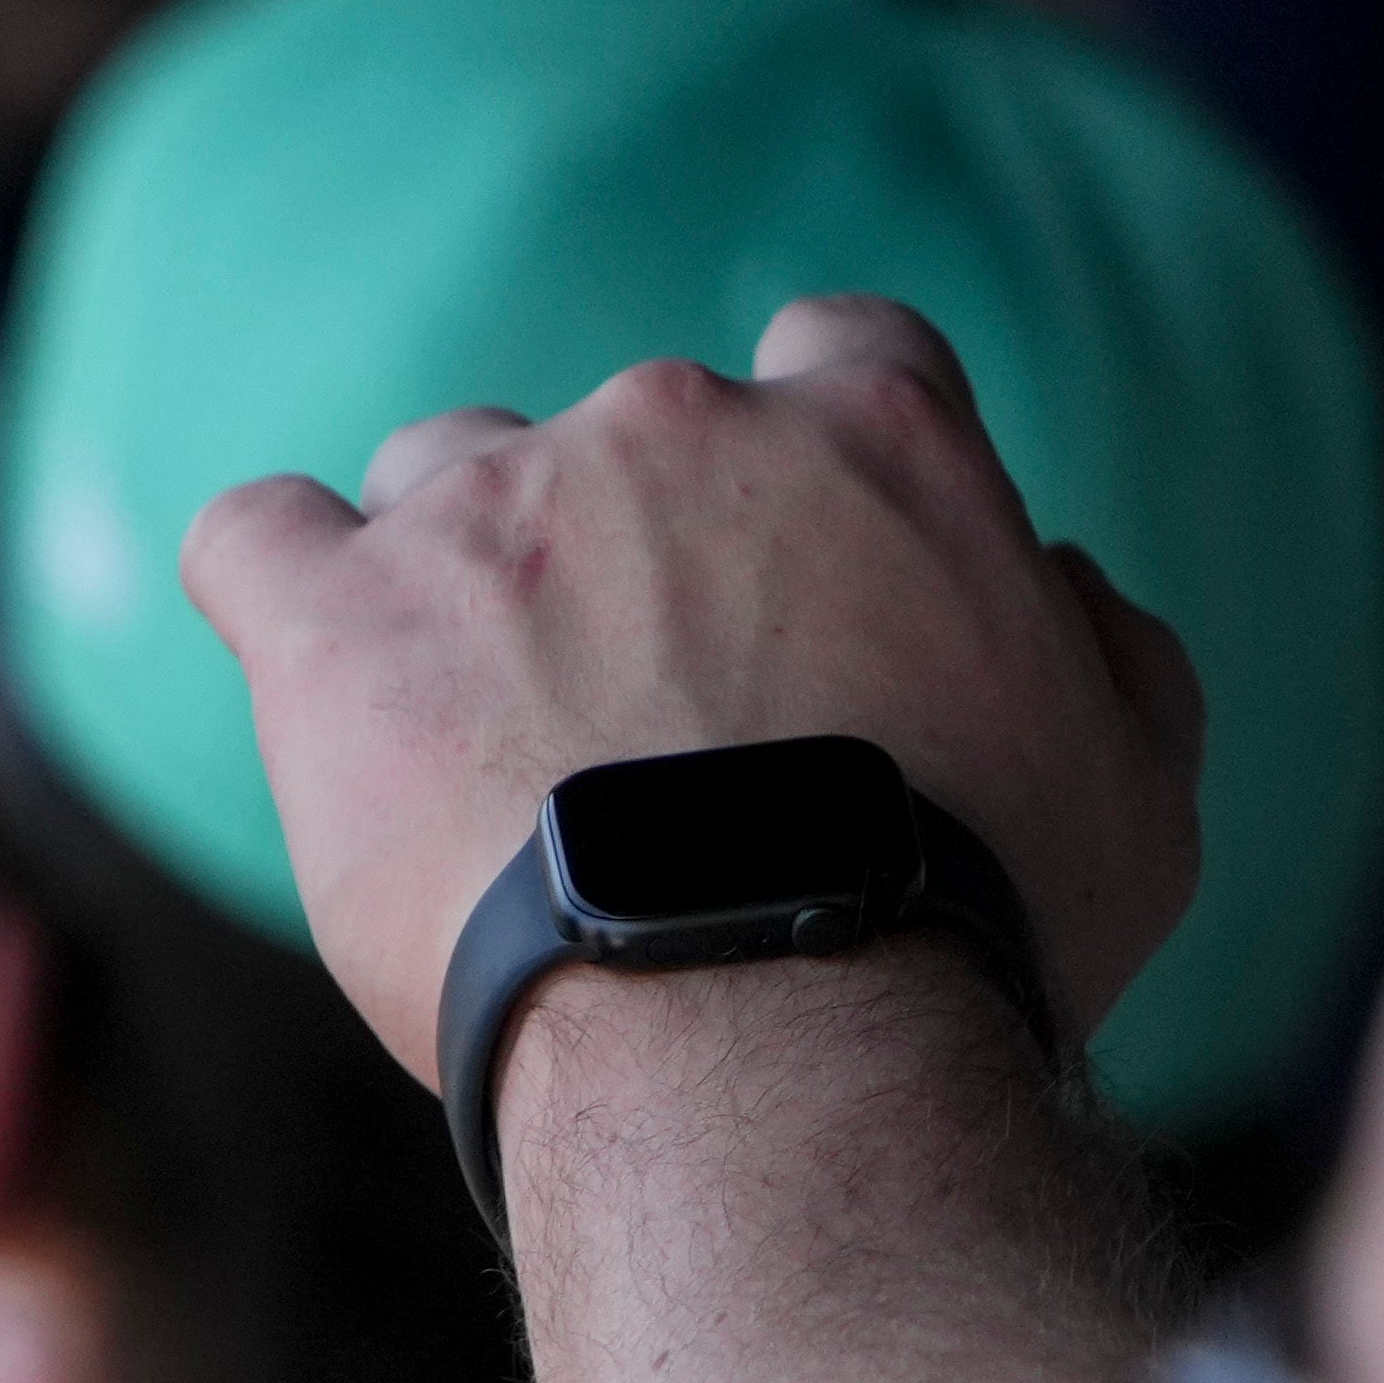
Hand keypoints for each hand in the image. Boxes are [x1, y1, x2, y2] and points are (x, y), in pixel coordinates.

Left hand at [182, 290, 1207, 1085]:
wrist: (768, 1030)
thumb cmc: (971, 926)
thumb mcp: (1134, 782)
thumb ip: (1100, 642)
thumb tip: (1043, 576)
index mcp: (879, 433)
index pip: (835, 352)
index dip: (802, 459)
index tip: (782, 577)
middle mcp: (677, 427)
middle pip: (622, 439)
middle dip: (623, 561)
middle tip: (633, 739)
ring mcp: (490, 508)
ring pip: (437, 478)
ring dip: (451, 580)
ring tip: (478, 750)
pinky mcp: (337, 621)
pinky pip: (250, 538)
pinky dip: (269, 584)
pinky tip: (306, 677)